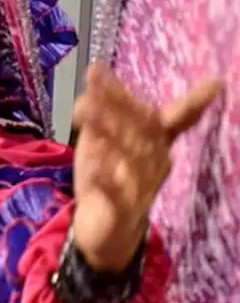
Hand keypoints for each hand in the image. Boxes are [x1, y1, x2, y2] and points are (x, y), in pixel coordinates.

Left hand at [70, 63, 222, 271]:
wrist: (108, 231)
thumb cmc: (110, 177)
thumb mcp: (103, 142)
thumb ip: (103, 109)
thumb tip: (97, 71)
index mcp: (155, 145)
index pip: (173, 120)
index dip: (194, 104)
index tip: (216, 84)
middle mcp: (155, 164)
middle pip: (144, 132)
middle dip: (121, 104)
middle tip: (96, 80)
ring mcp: (140, 187)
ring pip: (132, 159)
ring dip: (110, 133)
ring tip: (85, 111)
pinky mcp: (121, 210)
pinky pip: (116, 195)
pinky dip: (106, 182)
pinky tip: (93, 170)